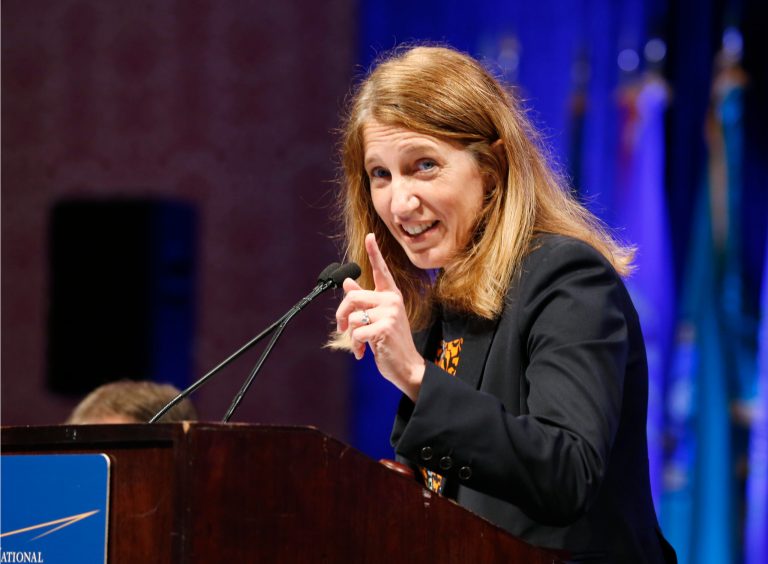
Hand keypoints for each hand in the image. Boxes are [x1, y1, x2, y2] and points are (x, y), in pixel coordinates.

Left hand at [335, 233, 425, 400]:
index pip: (381, 270)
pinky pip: (356, 332)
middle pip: (352, 296)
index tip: (370, 236)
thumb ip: (364, 301)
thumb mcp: (378, 318)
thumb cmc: (391, 342)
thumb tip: (348, 282)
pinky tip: (363, 353)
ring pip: (353, 316)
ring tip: (360, 345)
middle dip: (342, 314)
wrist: (406, 366)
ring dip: (351, 334)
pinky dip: (355, 345)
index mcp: (391, 296)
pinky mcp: (384, 328)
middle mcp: (392, 300)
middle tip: (342, 327)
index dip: (374, 253)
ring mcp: (389, 313)